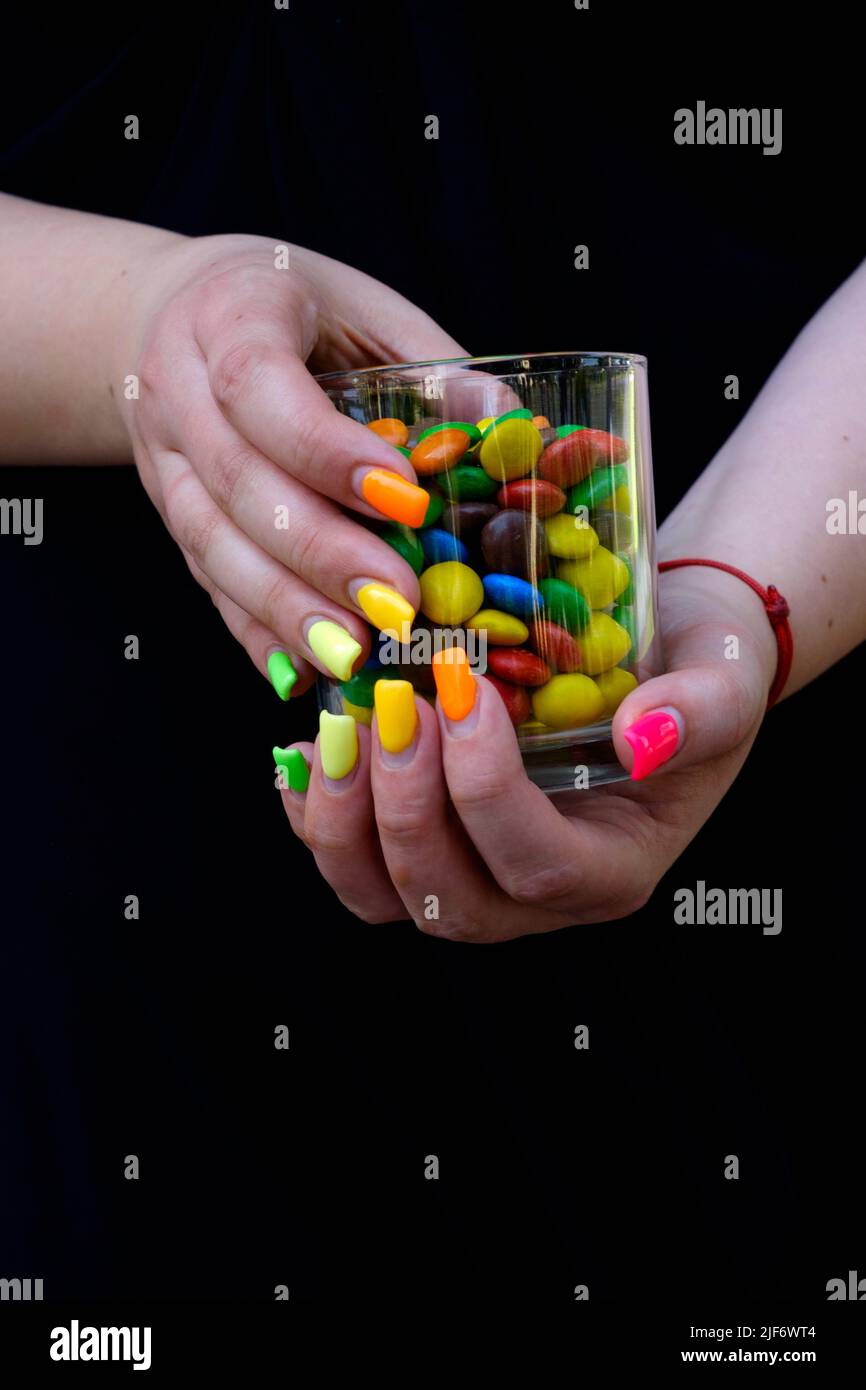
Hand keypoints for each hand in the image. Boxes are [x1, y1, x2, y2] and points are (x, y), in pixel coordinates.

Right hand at [113, 233, 466, 694]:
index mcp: (230, 314)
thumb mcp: (366, 311)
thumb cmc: (295, 311)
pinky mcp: (170, 515)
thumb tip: (519, 437)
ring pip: (213, 545)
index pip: (258, 385)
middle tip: (397, 604)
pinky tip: (306, 673)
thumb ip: (435, 367)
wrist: (172, 315)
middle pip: (238, 482)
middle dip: (322, 552)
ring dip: (288, 609)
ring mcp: (164, 459)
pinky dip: (258, 633)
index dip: (326, 450)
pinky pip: (208, 584)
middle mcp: (178, 388)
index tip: (405, 501)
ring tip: (356, 653)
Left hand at [279, 563, 778, 938]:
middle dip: (404, 804)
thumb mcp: (724, 679)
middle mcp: (536, 896)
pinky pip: (353, 861)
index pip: (538, 866)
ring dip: (345, 817)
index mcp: (611, 869)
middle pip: (447, 901)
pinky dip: (316, 811)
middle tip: (392, 702)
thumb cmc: (697, 669)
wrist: (661, 657)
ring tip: (340, 725)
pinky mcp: (430, 844)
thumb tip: (642, 734)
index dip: (486, 789)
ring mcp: (475, 877)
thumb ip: (700, 711)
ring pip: (383, 897)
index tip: (464, 688)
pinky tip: (307, 747)